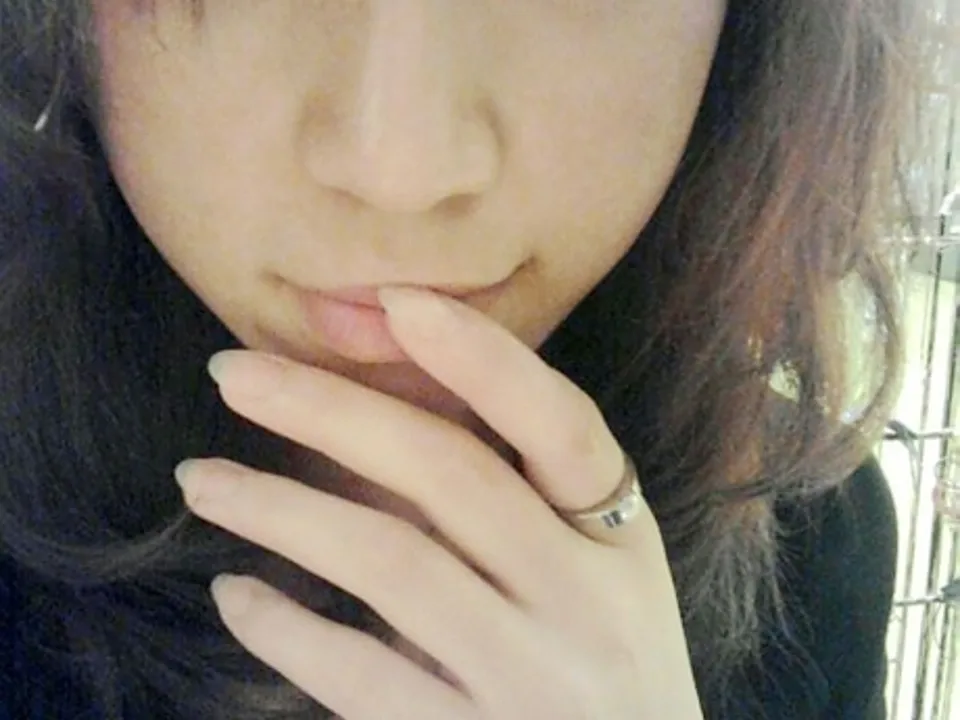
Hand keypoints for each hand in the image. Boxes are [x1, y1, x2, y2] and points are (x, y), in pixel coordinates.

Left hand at [174, 288, 703, 719]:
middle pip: (453, 477)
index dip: (485, 358)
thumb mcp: (585, 572)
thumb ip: (502, 502)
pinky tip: (236, 596)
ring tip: (200, 479)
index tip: (397, 302)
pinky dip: (287, 630)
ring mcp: (531, 681)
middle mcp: (585, 601)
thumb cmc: (600, 659)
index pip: (564, 426)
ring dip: (281, 510)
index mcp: (619, 537)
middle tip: (233, 374)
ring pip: (393, 565)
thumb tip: (367, 417)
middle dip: (333, 411)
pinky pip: (362, 678)